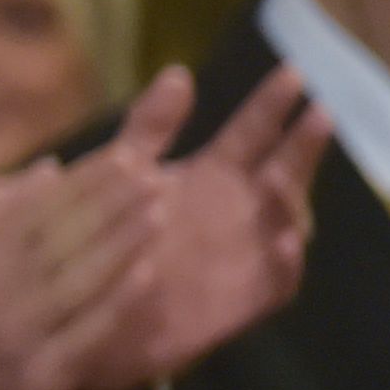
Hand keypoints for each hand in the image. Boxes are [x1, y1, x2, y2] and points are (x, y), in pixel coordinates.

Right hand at [0, 144, 162, 389]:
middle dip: (110, 201)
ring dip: (121, 241)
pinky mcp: (41, 375)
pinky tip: (147, 275)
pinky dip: (116, 303)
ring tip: (162, 208)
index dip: (83, 181)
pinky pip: (85, 332)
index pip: (33, 208)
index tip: (126, 154)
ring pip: (76, 278)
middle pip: (59, 236)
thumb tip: (45, 167)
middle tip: (155, 170)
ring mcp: (17, 334)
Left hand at [61, 63, 328, 389]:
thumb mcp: (116, 174)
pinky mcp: (236, 303)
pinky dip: (284, 267)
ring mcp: (239, 256)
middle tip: (318, 110)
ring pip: (287, 224)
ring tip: (289, 183)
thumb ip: (147, 129)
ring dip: (297, 203)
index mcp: (203, 178)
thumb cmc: (95, 241)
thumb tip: (178, 74)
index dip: (270, 106)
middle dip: (302, 143)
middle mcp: (231, 213)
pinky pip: (273, 286)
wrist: (71, 318)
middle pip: (281, 171)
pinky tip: (283, 244)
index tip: (292, 71)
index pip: (249, 135)